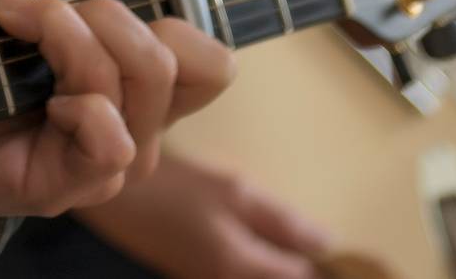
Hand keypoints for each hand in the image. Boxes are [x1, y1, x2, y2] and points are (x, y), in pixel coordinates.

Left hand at [0, 0, 232, 218]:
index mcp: (147, 88)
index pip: (214, 66)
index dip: (175, 22)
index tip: (101, 1)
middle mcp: (142, 130)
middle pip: (167, 62)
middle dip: (103, 15)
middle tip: (40, 11)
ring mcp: (112, 164)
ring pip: (135, 83)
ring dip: (71, 38)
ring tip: (20, 28)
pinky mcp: (74, 186)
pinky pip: (110, 139)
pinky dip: (78, 104)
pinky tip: (43, 103)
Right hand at [75, 149, 334, 278]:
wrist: (114, 195)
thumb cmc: (169, 186)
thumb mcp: (230, 191)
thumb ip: (281, 222)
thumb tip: (327, 242)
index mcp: (242, 269)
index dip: (326, 263)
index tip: (342, 245)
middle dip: (300, 262)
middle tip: (311, 233)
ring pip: (263, 277)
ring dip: (281, 260)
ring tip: (287, 231)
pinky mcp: (203, 272)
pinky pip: (246, 273)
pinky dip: (260, 259)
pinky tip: (261, 236)